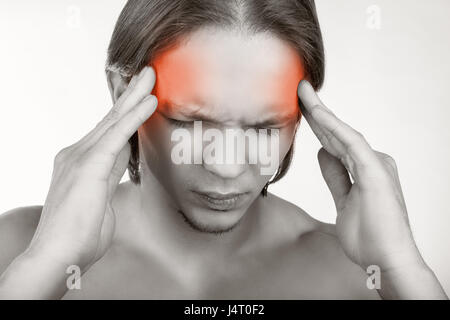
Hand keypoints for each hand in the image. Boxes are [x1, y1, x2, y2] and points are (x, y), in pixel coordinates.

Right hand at [26, 66, 156, 271]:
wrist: (58, 255)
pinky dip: (134, 116)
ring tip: (151, 76)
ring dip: (135, 97)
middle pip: (110, 119)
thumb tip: (124, 161)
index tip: (142, 95)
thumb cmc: (80, 235)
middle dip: (131, 96)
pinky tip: (149, 101)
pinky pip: (117, 135)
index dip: (127, 113)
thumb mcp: (102, 199)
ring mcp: (80, 157)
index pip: (109, 132)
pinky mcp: (89, 165)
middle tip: (147, 74)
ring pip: (113, 121)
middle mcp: (78, 154)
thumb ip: (111, 176)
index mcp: (81, 163)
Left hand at [297, 80, 426, 272]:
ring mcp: (375, 164)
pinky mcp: (375, 171)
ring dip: (321, 112)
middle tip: (298, 91)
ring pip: (342, 132)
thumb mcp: (343, 200)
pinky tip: (317, 113)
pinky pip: (350, 143)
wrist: (385, 259)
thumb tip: (323, 153)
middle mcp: (372, 161)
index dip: (318, 124)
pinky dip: (332, 126)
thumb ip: (335, 175)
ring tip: (303, 92)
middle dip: (316, 112)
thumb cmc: (369, 235)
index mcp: (365, 168)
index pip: (335, 142)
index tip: (300, 108)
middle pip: (337, 133)